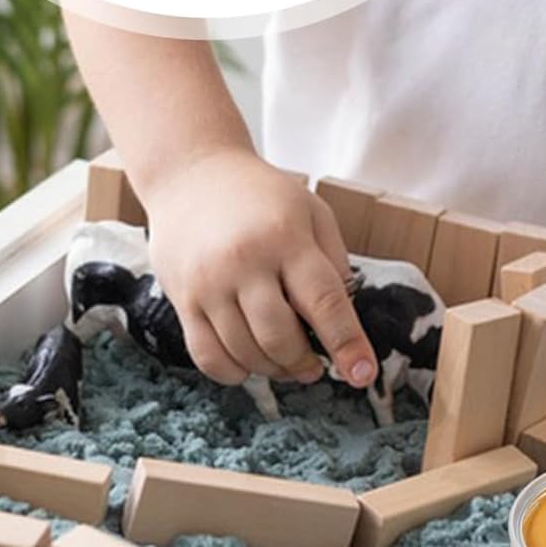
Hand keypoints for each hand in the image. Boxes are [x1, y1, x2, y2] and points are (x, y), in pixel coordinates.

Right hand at [144, 147, 378, 388]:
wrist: (191, 172)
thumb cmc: (259, 194)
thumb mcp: (311, 210)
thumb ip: (333, 260)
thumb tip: (346, 316)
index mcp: (286, 237)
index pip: (324, 301)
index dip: (347, 343)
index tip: (363, 374)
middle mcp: (245, 262)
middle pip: (280, 337)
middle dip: (305, 363)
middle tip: (315, 367)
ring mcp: (208, 283)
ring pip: (244, 352)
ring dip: (273, 370)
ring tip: (285, 362)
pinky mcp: (182, 299)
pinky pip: (207, 356)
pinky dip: (233, 373)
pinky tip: (249, 364)